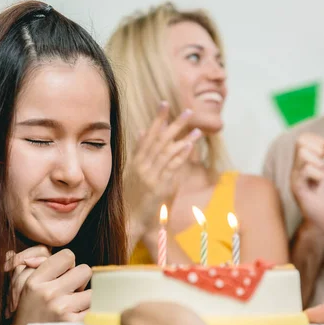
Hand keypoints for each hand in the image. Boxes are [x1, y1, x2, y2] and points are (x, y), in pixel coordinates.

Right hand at [3, 249, 91, 324]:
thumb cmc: (27, 316)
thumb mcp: (24, 288)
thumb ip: (38, 266)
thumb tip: (47, 251)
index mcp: (35, 281)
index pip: (67, 256)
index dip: (69, 264)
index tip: (64, 273)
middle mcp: (49, 293)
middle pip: (85, 270)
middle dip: (81, 279)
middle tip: (71, 290)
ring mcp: (63, 309)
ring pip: (93, 290)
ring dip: (87, 296)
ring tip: (75, 304)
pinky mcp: (74, 324)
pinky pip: (94, 308)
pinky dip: (90, 311)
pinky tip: (79, 315)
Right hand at [124, 101, 201, 228]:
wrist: (126, 220)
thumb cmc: (129, 198)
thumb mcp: (131, 172)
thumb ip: (139, 152)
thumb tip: (142, 131)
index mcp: (135, 161)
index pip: (148, 135)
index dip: (157, 119)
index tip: (165, 104)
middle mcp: (142, 166)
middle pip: (160, 140)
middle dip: (174, 124)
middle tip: (188, 112)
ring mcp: (150, 176)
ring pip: (168, 152)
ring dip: (184, 138)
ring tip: (197, 128)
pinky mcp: (158, 187)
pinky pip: (171, 168)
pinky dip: (180, 156)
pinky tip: (189, 146)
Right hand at [290, 133, 323, 236]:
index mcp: (305, 162)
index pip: (304, 138)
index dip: (317, 140)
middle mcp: (297, 167)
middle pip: (301, 142)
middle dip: (318, 148)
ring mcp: (295, 177)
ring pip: (303, 154)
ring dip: (318, 161)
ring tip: (323, 173)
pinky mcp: (297, 187)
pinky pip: (305, 170)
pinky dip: (317, 173)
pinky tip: (320, 182)